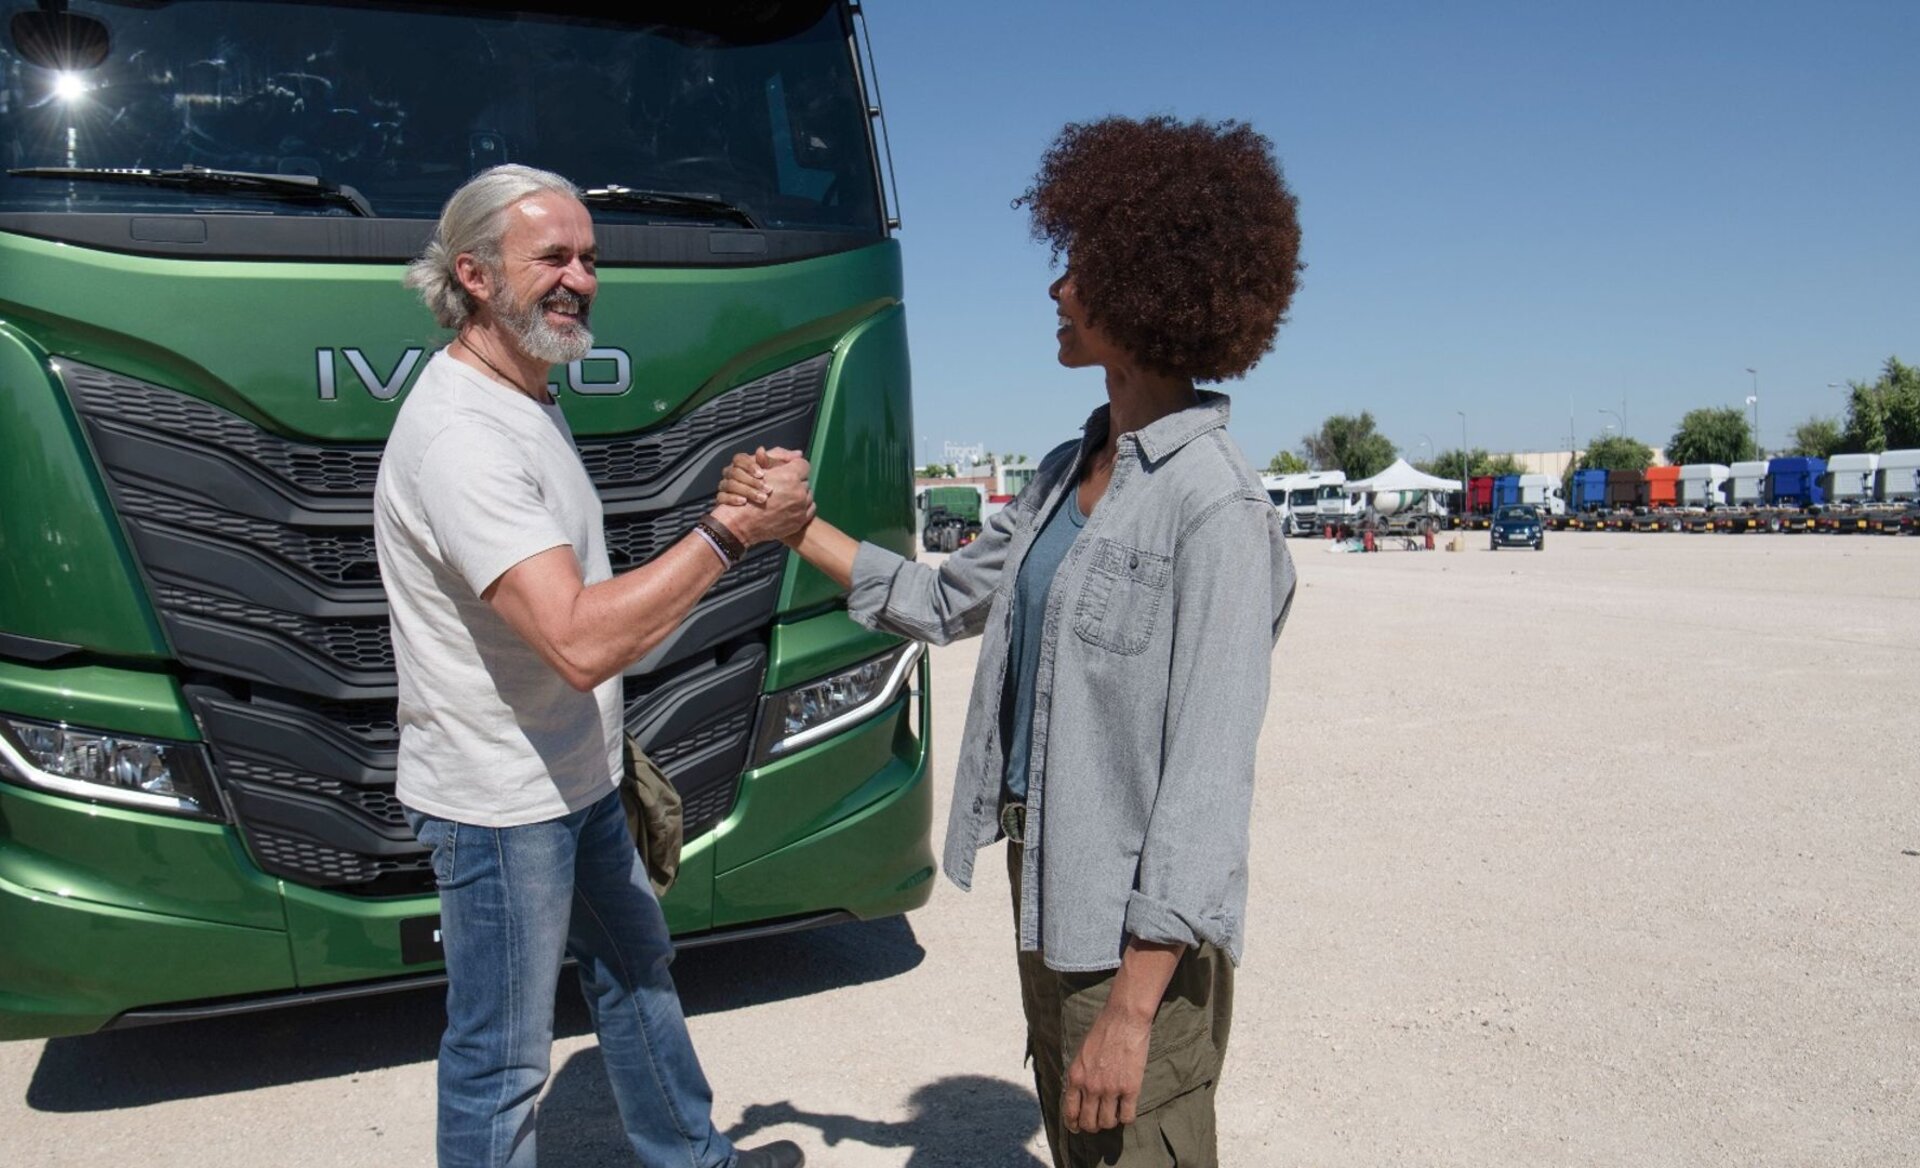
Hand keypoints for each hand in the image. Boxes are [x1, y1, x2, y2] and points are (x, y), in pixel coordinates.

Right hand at [711, 448, 813, 545]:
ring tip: (785, 498)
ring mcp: (801, 508)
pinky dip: (802, 507)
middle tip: (784, 486)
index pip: (803, 465)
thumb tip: (797, 453)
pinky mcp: (800, 521)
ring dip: (799, 495)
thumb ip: (777, 459)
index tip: (788, 471)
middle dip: (796, 482)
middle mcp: (799, 492)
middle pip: (805, 481)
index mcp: (790, 477)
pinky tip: (790, 507)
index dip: (795, 467)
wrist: (742, 523)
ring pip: (808, 495)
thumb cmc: (747, 495)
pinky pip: (810, 509)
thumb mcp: (759, 471)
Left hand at [1063, 1000, 1152, 1132]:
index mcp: (1075, 1077)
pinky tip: (1126, 1110)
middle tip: (1097, 1122)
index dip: (1073, 1124)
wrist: (1123, 1020)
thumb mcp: (1081, 1054)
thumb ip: (1079, 1075)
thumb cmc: (1102, 1032)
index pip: (1070, 1111)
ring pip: (1107, 1123)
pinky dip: (1126, 1118)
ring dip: (1109, 1122)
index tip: (1076, 1127)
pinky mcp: (1131, 1088)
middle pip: (1088, 1123)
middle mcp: (1091, 1087)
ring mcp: (1111, 1089)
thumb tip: (1078, 1095)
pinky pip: (1127, 1117)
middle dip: (1091, 1126)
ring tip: (1113, 1115)